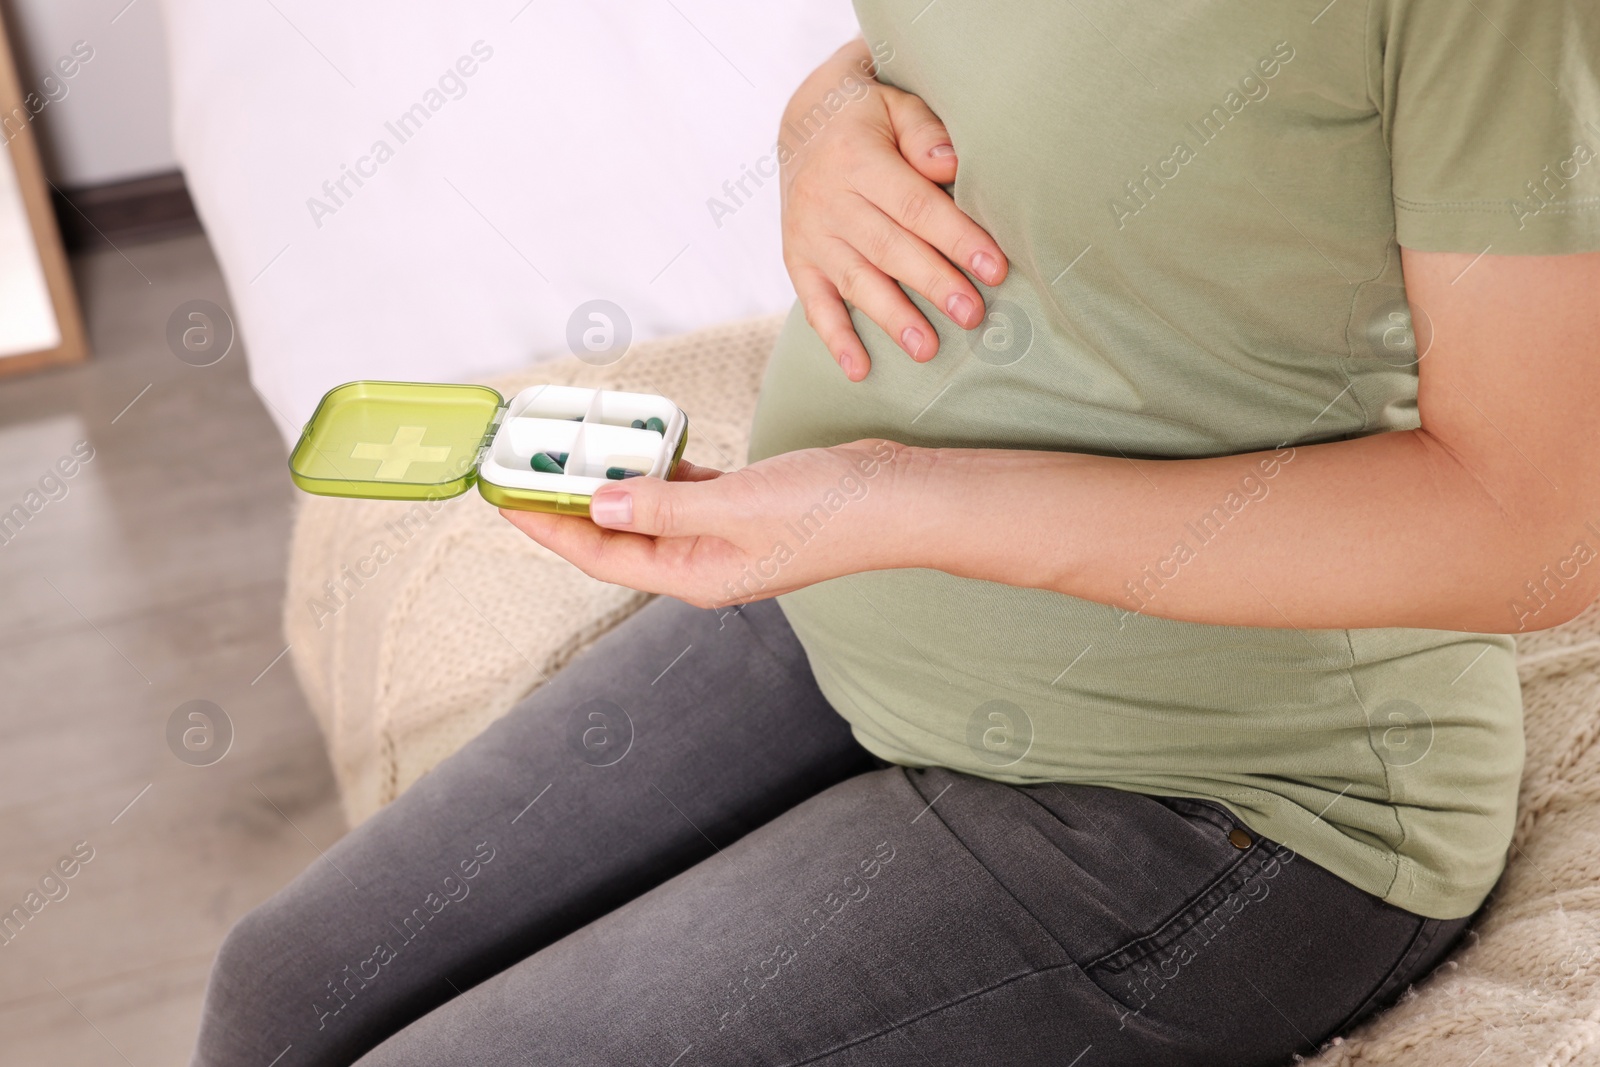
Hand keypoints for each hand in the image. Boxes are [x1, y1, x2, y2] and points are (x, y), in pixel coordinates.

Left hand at [500, 441, 909, 608]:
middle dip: (570, 502)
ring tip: (571, 449)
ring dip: (612, 481)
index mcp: (697, 575)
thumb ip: (665, 506)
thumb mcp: (738, 506)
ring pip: (648, 509)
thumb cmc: (833, 513)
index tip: (506, 498)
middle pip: (617, 535)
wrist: (902, 501)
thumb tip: (600, 502)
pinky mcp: (744, 507)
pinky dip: (659, 468)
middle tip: (527, 465)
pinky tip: (642, 444)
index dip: (550, 525)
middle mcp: (703, 561)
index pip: (601, 555)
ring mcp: (723, 536)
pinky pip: (682, 490)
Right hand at [780, 38, 1007, 380]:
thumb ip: (923, 133)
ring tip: (927, 350)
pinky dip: (836, 339)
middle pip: (888, 248)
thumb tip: (952, 165)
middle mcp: (828, 200)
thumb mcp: (895, 104)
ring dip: (891, 318)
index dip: (955, 237)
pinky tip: (860, 370)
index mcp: (857, 159)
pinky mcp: (797, 260)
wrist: (802, 122)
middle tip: (972, 314)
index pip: (914, 205)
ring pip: (855, 281)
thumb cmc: (867, 116)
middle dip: (932, 283)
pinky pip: (814, 304)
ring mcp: (809, 235)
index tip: (994, 266)